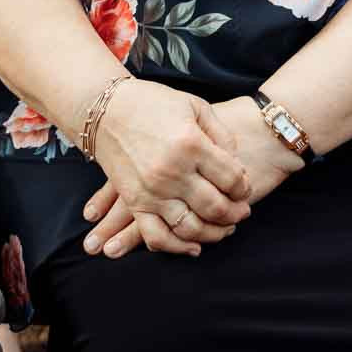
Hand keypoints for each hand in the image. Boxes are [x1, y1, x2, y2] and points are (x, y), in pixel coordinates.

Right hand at [84, 80, 252, 256]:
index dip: (244, 187)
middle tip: (243, 212)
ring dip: (214, 233)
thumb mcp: (196, 107)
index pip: (232, 179)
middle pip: (216, 207)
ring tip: (226, 229)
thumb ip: (222, 135)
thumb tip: (238, 167)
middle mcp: (172, 172)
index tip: (245, 188)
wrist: (106, 111)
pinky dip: (178, 248)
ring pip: (191, 227)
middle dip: (236, 213)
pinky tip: (195, 247)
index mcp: (190, 144)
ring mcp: (152, 191)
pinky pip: (158, 237)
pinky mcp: (135, 203)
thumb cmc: (154, 103)